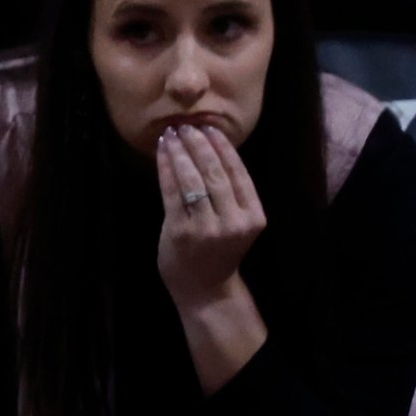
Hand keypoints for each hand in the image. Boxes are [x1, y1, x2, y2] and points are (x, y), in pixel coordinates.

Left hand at [154, 123, 264, 313]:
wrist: (205, 289)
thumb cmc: (219, 252)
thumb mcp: (236, 223)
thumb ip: (230, 194)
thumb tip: (211, 150)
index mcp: (254, 216)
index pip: (238, 173)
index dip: (223, 147)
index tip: (210, 128)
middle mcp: (233, 221)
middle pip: (215, 172)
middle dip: (199, 145)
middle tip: (186, 125)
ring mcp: (206, 227)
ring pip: (193, 180)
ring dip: (180, 152)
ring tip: (172, 134)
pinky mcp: (181, 231)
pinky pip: (172, 193)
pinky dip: (166, 169)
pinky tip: (162, 154)